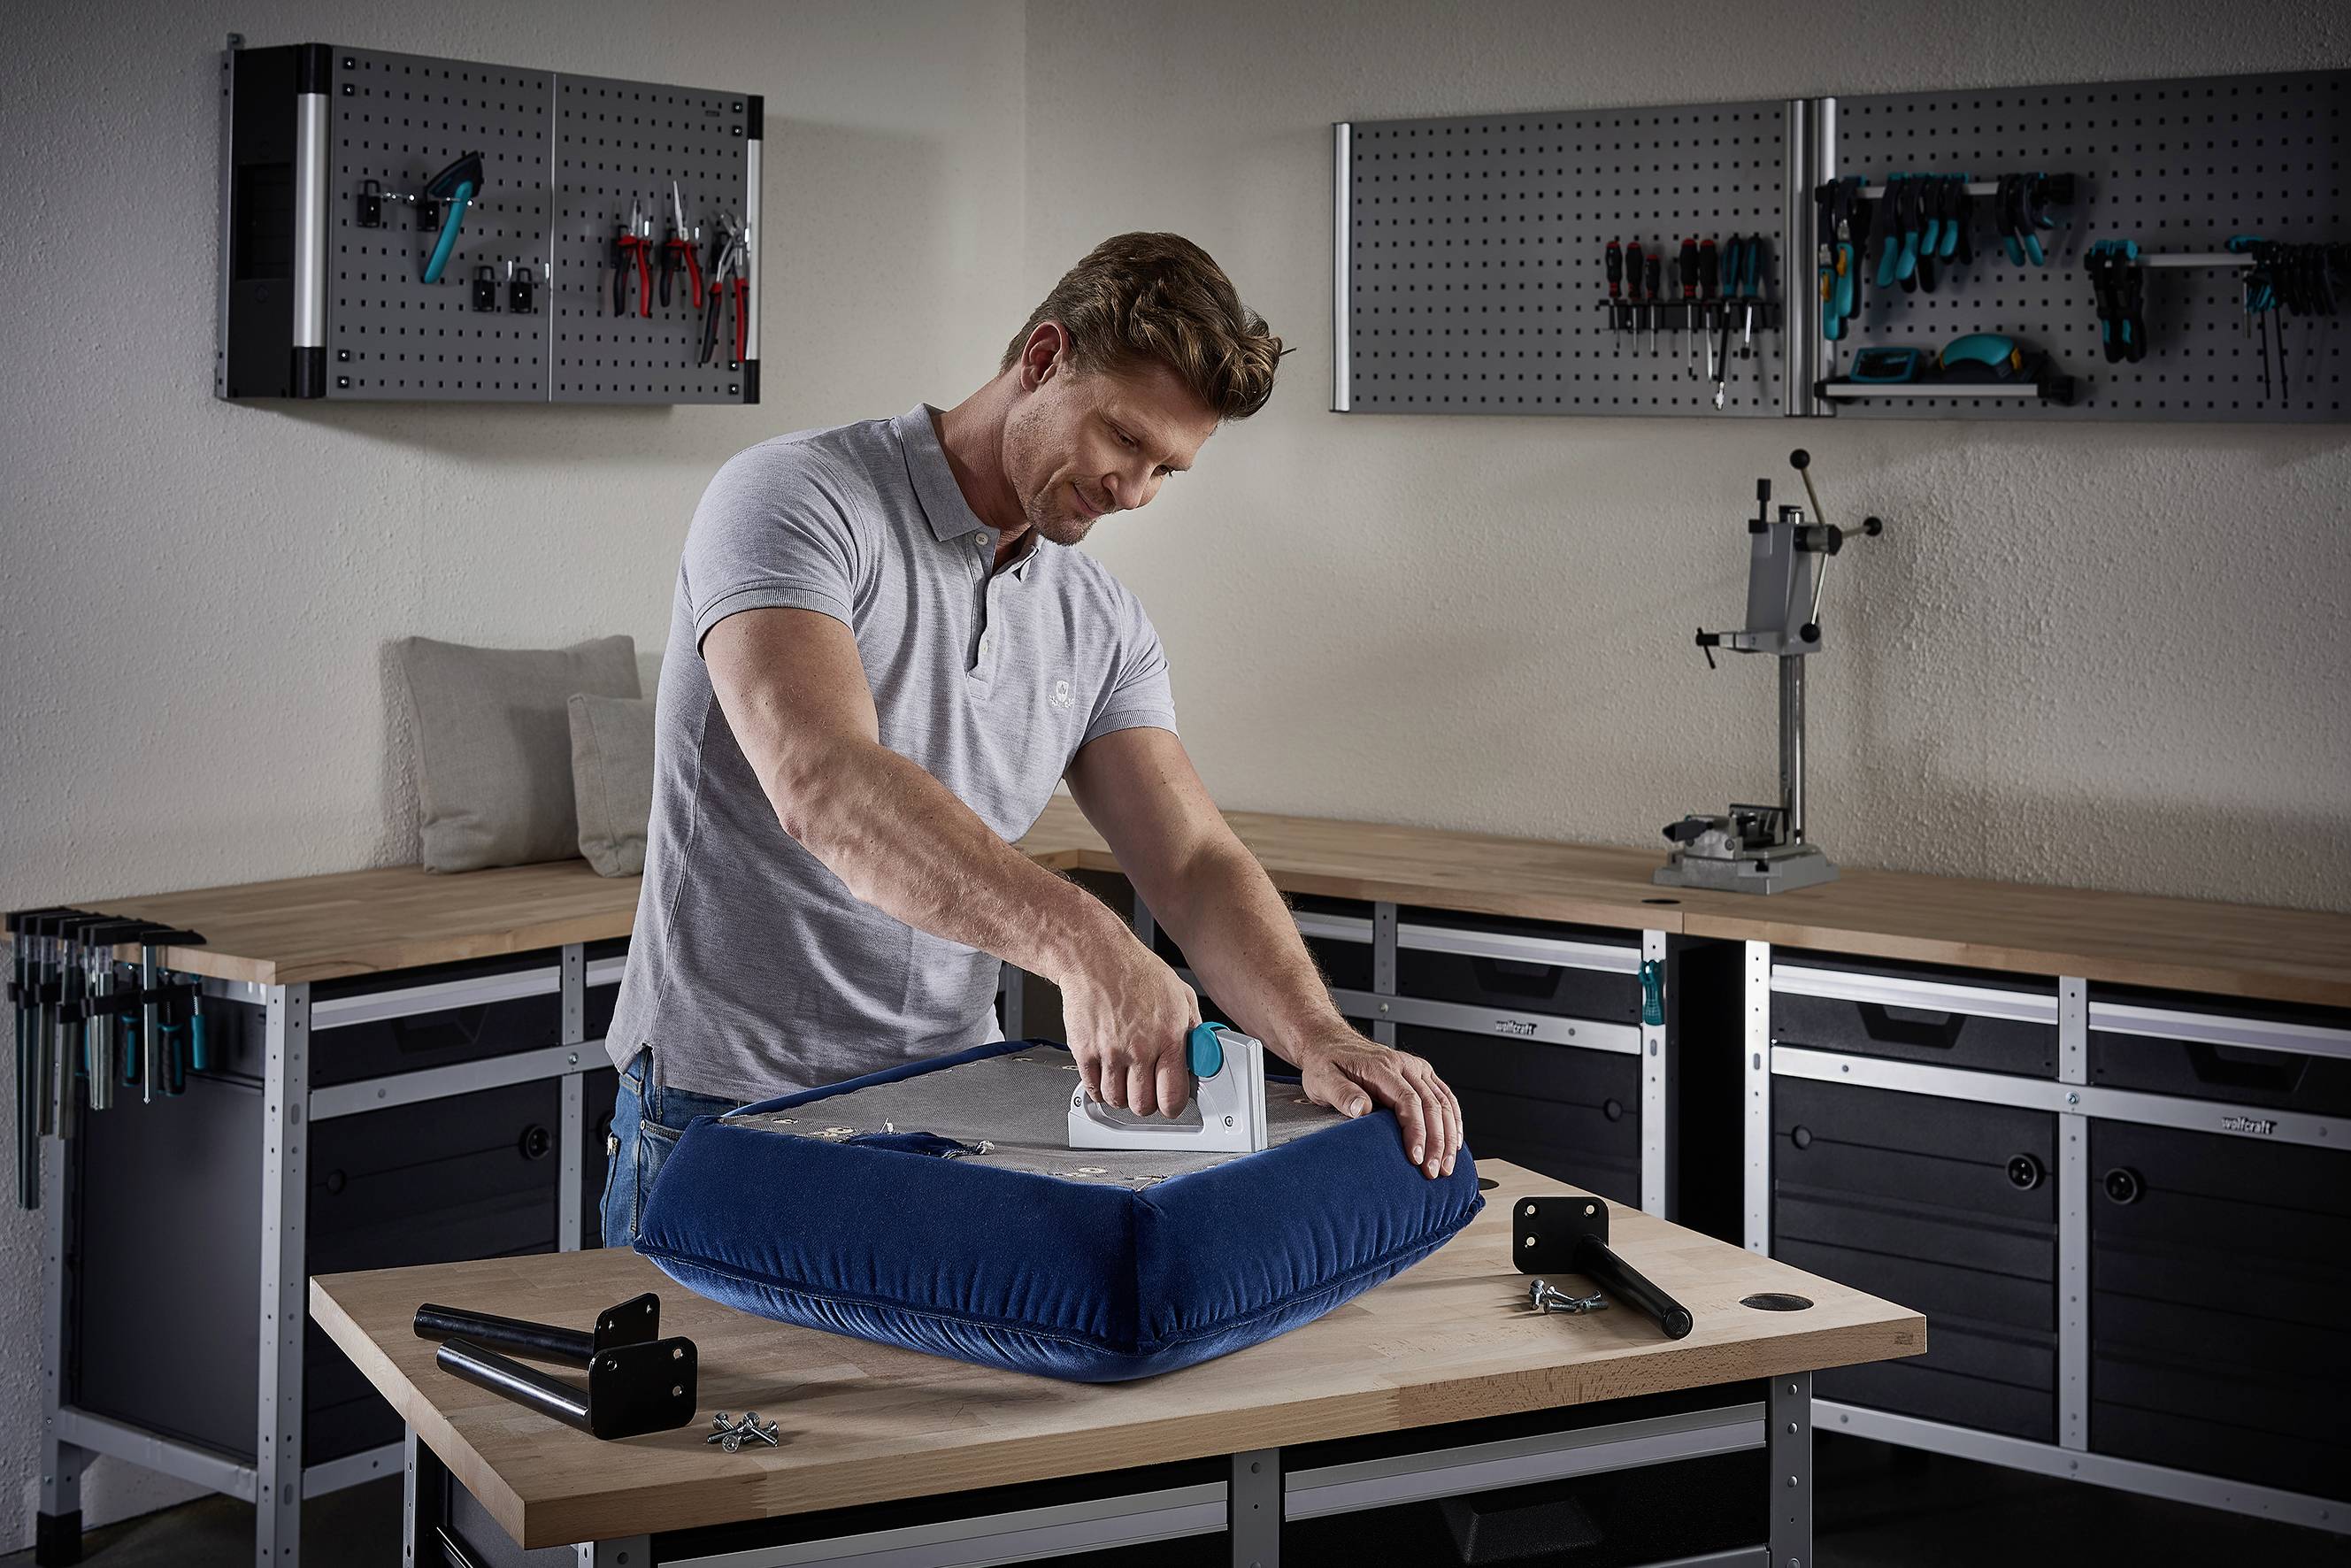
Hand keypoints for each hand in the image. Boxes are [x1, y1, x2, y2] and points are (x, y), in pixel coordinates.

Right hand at [1055, 933, 1200, 1118]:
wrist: (1097, 957)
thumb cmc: (1137, 972)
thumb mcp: (1181, 995)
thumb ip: (1193, 1029)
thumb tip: (1200, 1054)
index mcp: (1169, 1037)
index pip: (1173, 1096)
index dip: (1172, 1105)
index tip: (1170, 1102)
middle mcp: (1139, 1049)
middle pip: (1143, 1105)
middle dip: (1147, 1102)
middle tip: (1147, 1090)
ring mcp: (1110, 1052)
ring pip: (1116, 1101)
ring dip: (1122, 1095)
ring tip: (1126, 1079)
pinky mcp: (1085, 1051)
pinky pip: (1092, 1088)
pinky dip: (1099, 1089)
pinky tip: (1106, 1075)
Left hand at [1291, 1030, 1464, 1179]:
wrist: (1330, 1044)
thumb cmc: (1327, 1064)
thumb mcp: (1322, 1079)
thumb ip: (1342, 1094)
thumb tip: (1362, 1109)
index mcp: (1382, 1067)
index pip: (1408, 1101)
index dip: (1416, 1131)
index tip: (1416, 1156)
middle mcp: (1404, 1065)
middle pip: (1431, 1105)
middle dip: (1436, 1141)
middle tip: (1435, 1170)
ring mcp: (1415, 1068)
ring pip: (1443, 1103)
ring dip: (1449, 1136)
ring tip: (1447, 1165)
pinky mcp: (1421, 1074)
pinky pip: (1445, 1096)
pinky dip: (1454, 1120)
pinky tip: (1455, 1141)